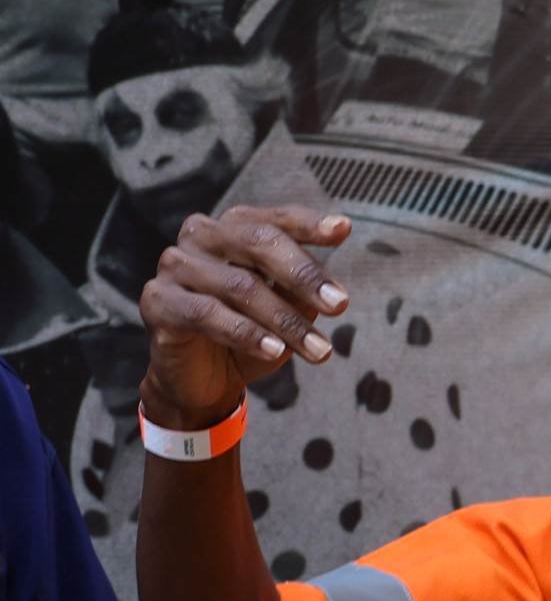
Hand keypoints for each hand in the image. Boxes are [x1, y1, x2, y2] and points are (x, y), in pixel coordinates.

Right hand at [138, 205, 349, 428]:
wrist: (202, 380)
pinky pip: (207, 313)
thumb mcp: (287, 311)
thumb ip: (303, 290)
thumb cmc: (251, 336)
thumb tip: (333, 278)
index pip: (275, 220)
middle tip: (341, 305)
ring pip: (239, 285)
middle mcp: (201, 238)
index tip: (343, 230)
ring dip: (285, 320)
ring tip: (320, 350)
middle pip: (256, 242)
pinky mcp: (158, 302)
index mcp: (233, 229)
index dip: (308, 224)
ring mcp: (175, 266)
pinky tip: (275, 351)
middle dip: (303, 274)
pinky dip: (246, 333)